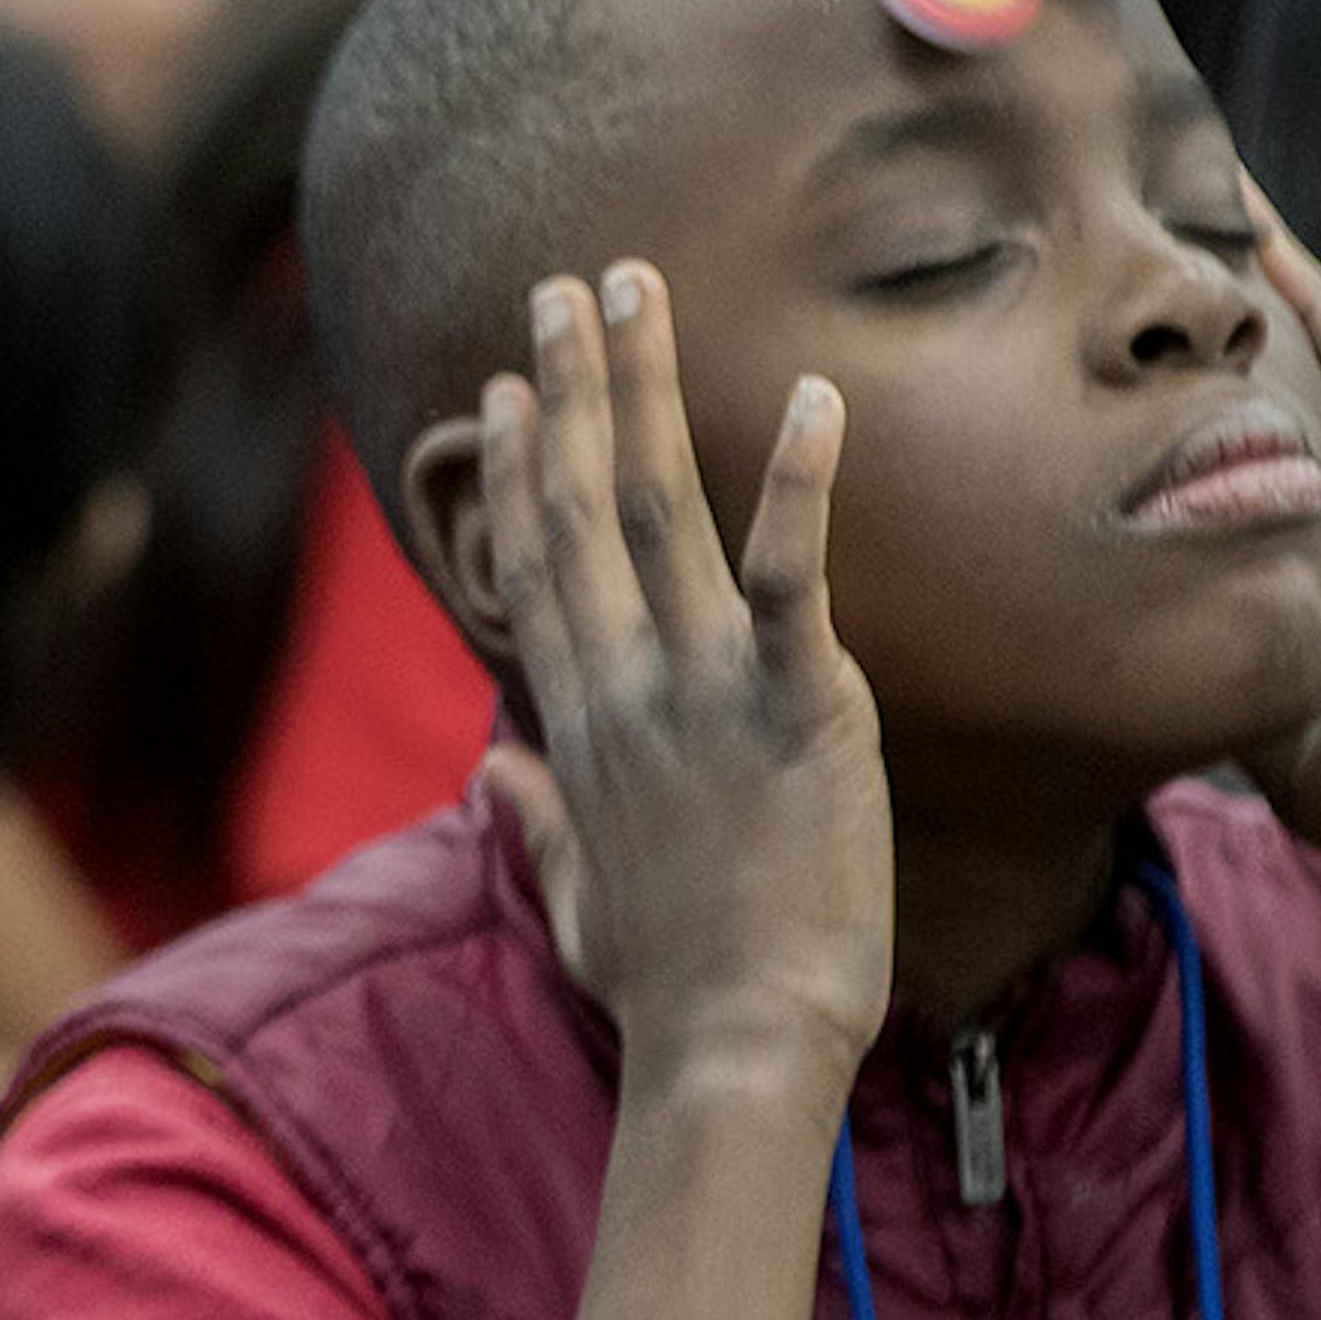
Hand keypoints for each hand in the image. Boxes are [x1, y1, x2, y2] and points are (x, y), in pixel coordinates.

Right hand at [478, 261, 891, 1080]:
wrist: (740, 1043)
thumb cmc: (669, 979)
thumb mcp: (576, 894)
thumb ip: (535, 815)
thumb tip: (496, 771)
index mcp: (579, 717)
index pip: (538, 560)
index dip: (524, 462)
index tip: (513, 383)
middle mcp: (624, 678)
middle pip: (583, 502)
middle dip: (576, 383)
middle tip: (570, 284)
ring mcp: (701, 682)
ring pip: (658, 504)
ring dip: (645, 385)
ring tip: (636, 287)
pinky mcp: (796, 700)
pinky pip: (789, 569)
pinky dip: (800, 479)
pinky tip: (815, 394)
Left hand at [1242, 182, 1320, 923]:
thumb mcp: (1289, 716)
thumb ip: (1238, 660)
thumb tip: (1154, 644)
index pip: (1289, 431)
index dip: (1236, 367)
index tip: (1169, 308)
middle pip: (1316, 367)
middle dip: (1257, 288)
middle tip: (1179, 197)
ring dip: (1281, 270)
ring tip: (1216, 189)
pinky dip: (1317, 311)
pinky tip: (1261, 250)